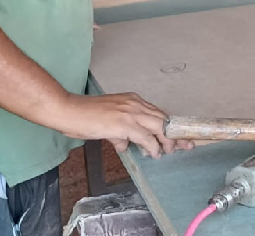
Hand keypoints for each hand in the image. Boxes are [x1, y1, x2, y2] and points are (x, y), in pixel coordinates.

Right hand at [51, 92, 194, 157]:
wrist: (68, 110)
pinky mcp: (124, 123)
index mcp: (133, 100)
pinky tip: (153, 154)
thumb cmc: (83, 116)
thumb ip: (120, 133)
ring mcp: (131, 112)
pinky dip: (152, 147)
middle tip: (186, 145)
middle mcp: (135, 104)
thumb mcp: (107, 123)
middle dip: (177, 134)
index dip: (170, 126)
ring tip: (168, 152)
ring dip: (166, 142)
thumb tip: (126, 145)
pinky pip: (145, 137)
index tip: (181, 136)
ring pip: (159, 127)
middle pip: (164, 119)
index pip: (158, 113)